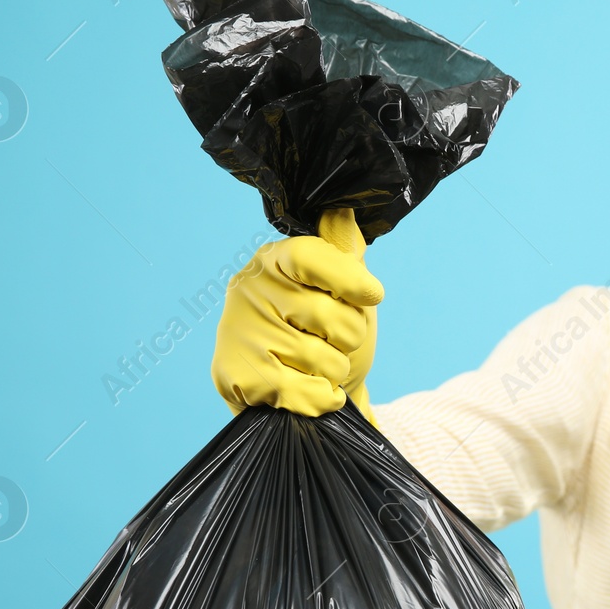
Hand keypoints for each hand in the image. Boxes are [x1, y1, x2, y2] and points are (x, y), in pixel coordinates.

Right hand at [211, 208, 383, 419]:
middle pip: (327, 314)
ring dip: (336, 371)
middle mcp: (248, 290)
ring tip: (317, 367)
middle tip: (334, 341)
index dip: (347, 277)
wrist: (301, 396)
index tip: (374, 295)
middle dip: (349, 337)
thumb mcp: (341, 289)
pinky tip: (316, 393)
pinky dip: (323, 398)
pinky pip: (306, 392)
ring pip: (322, 358)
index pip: (308, 257)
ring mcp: (239, 334)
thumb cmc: (324, 334)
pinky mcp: (235, 377)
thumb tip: (343, 210)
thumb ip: (344, 253)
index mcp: (274, 260)